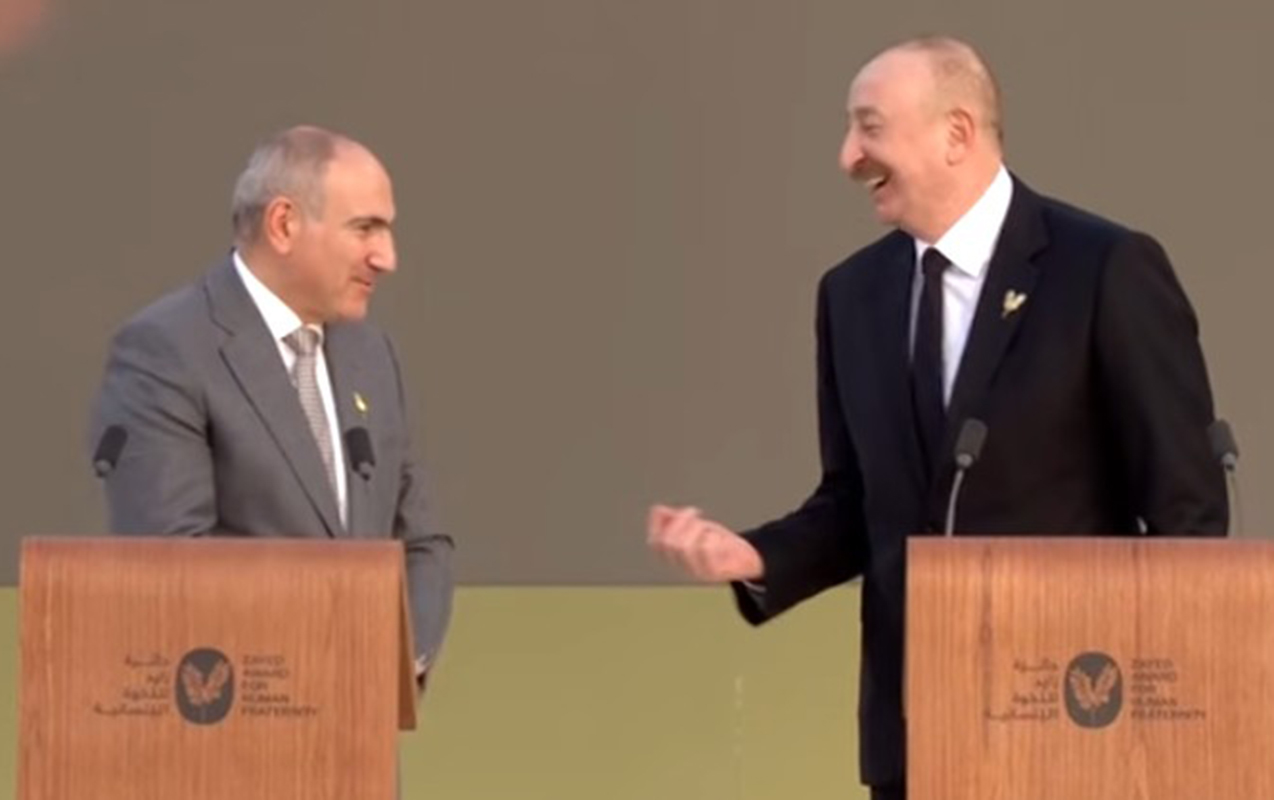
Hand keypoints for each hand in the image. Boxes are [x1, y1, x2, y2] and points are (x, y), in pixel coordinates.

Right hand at [646, 504, 763, 582]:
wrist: (748, 562)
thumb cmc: (721, 545)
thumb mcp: (697, 529)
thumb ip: (677, 521)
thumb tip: (657, 510)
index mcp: (676, 557)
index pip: (655, 542)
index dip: (658, 523)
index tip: (671, 510)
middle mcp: (684, 567)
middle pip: (669, 543)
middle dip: (679, 521)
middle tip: (694, 512)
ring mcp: (698, 572)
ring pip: (684, 547)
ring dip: (694, 528)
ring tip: (706, 524)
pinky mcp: (714, 573)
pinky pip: (705, 550)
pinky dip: (708, 537)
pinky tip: (715, 535)